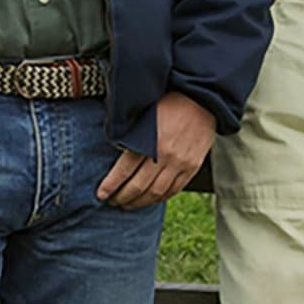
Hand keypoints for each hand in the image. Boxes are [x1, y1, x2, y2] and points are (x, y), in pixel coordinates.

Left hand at [97, 93, 216, 208]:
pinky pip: (174, 189)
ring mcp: (181, 163)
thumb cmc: (168, 102)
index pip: (124, 170)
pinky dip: (160, 198)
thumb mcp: (143, 113)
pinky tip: (150, 199)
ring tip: (128, 204)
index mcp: (149, 140)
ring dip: (140, 202)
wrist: (202, 99)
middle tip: (113, 202)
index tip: (101, 194)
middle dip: (123, 197)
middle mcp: (165, 155)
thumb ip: (128, 132)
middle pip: (139, 186)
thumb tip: (111, 144)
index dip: (111, 185)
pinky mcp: (193, 166)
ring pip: (156, 192)